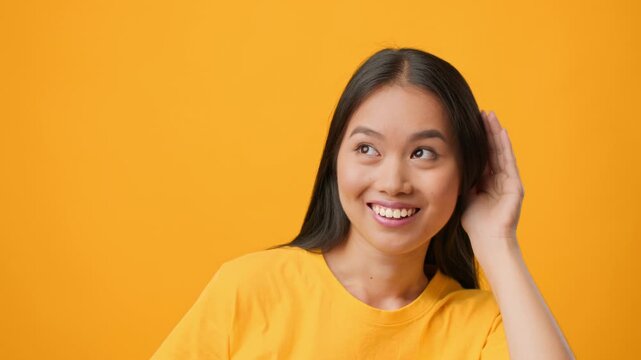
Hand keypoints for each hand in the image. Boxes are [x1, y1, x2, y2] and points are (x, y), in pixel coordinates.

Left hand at [461, 110, 524, 262]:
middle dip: (486, 131)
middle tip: (481, 111)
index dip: (477, 139)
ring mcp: (509, 182)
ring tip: (490, 116)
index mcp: (487, 181)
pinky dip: (505, 147)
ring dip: (496, 133)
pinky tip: (501, 132)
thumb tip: (449, 165)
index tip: (469, 122)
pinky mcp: (515, 187)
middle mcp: (500, 179)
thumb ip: (462, 181)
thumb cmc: (475, 224)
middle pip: (493, 149)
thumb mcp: (465, 196)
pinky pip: (509, 163)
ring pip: (501, 152)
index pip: (482, 154)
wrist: (488, 242)